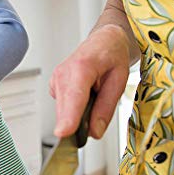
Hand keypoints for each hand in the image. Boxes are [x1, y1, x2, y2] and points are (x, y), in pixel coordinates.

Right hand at [50, 24, 130, 138]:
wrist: (104, 41)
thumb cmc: (112, 55)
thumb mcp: (119, 80)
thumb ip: (106, 107)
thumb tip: (95, 132)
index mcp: (82, 66)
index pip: (74, 96)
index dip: (68, 117)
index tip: (63, 133)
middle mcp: (63, 72)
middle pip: (65, 108)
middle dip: (77, 123)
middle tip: (96, 123)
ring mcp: (56, 79)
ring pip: (62, 110)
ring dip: (77, 115)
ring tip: (94, 97)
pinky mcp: (54, 86)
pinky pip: (62, 107)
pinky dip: (73, 110)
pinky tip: (85, 97)